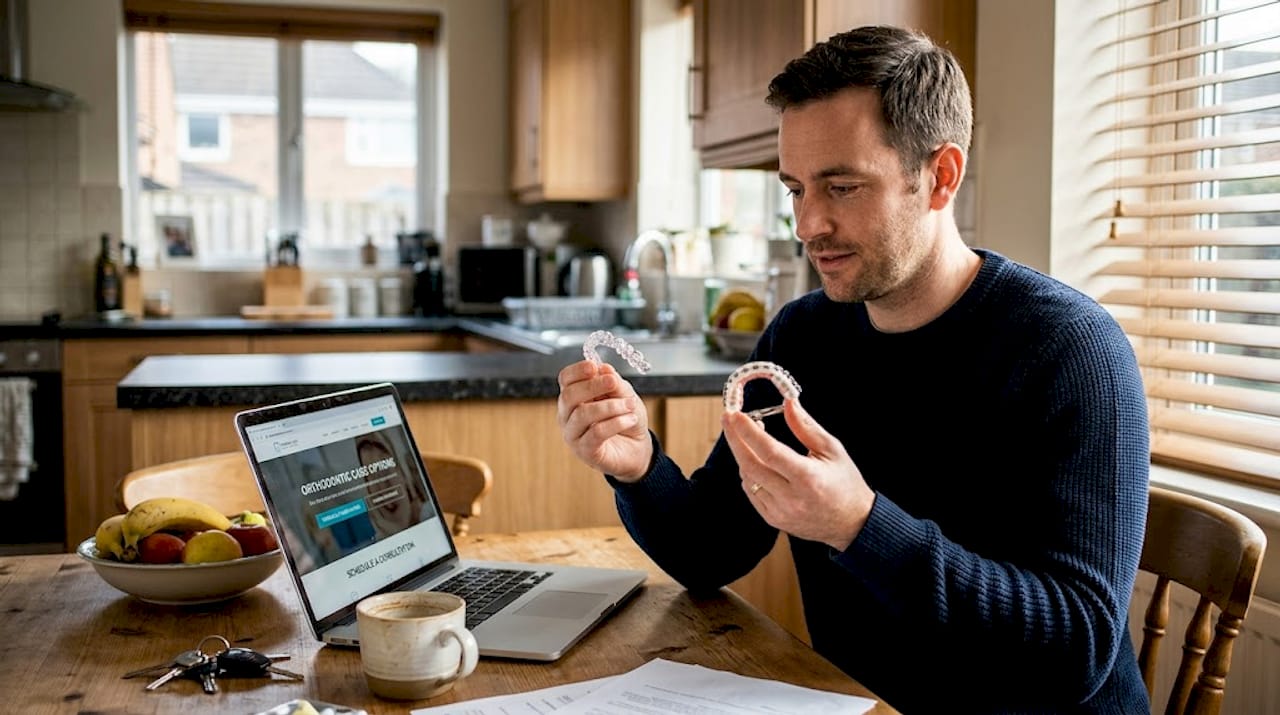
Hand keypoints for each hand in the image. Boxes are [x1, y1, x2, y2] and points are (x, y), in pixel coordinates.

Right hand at [557, 360, 652, 481]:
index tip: (594, 366)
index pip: (565, 379)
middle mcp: (568, 416)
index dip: (577, 371)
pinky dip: (616, 423)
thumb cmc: (626, 419)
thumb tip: (604, 368)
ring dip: (610, 406)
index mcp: (574, 397)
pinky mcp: (585, 451)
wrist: (637, 448)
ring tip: (630, 406)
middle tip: (614, 383)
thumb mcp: (625, 395)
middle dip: (592, 386)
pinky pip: (596, 433)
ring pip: (582, 414)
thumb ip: (614, 383)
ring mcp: (574, 435)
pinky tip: (630, 419)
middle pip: (568, 396)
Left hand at [721, 398, 874, 549]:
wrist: (852, 523)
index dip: (749, 432)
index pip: (770, 452)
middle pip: (750, 465)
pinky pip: (751, 492)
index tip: (736, 415)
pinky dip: (749, 473)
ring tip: (749, 437)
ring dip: (743, 455)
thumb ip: (806, 427)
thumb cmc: (845, 483)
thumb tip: (788, 403)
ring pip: (747, 478)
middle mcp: (791, 498)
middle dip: (735, 439)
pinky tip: (757, 461)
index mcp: (809, 479)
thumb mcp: (832, 450)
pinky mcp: (773, 520)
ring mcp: (780, 512)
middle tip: (728, 419)